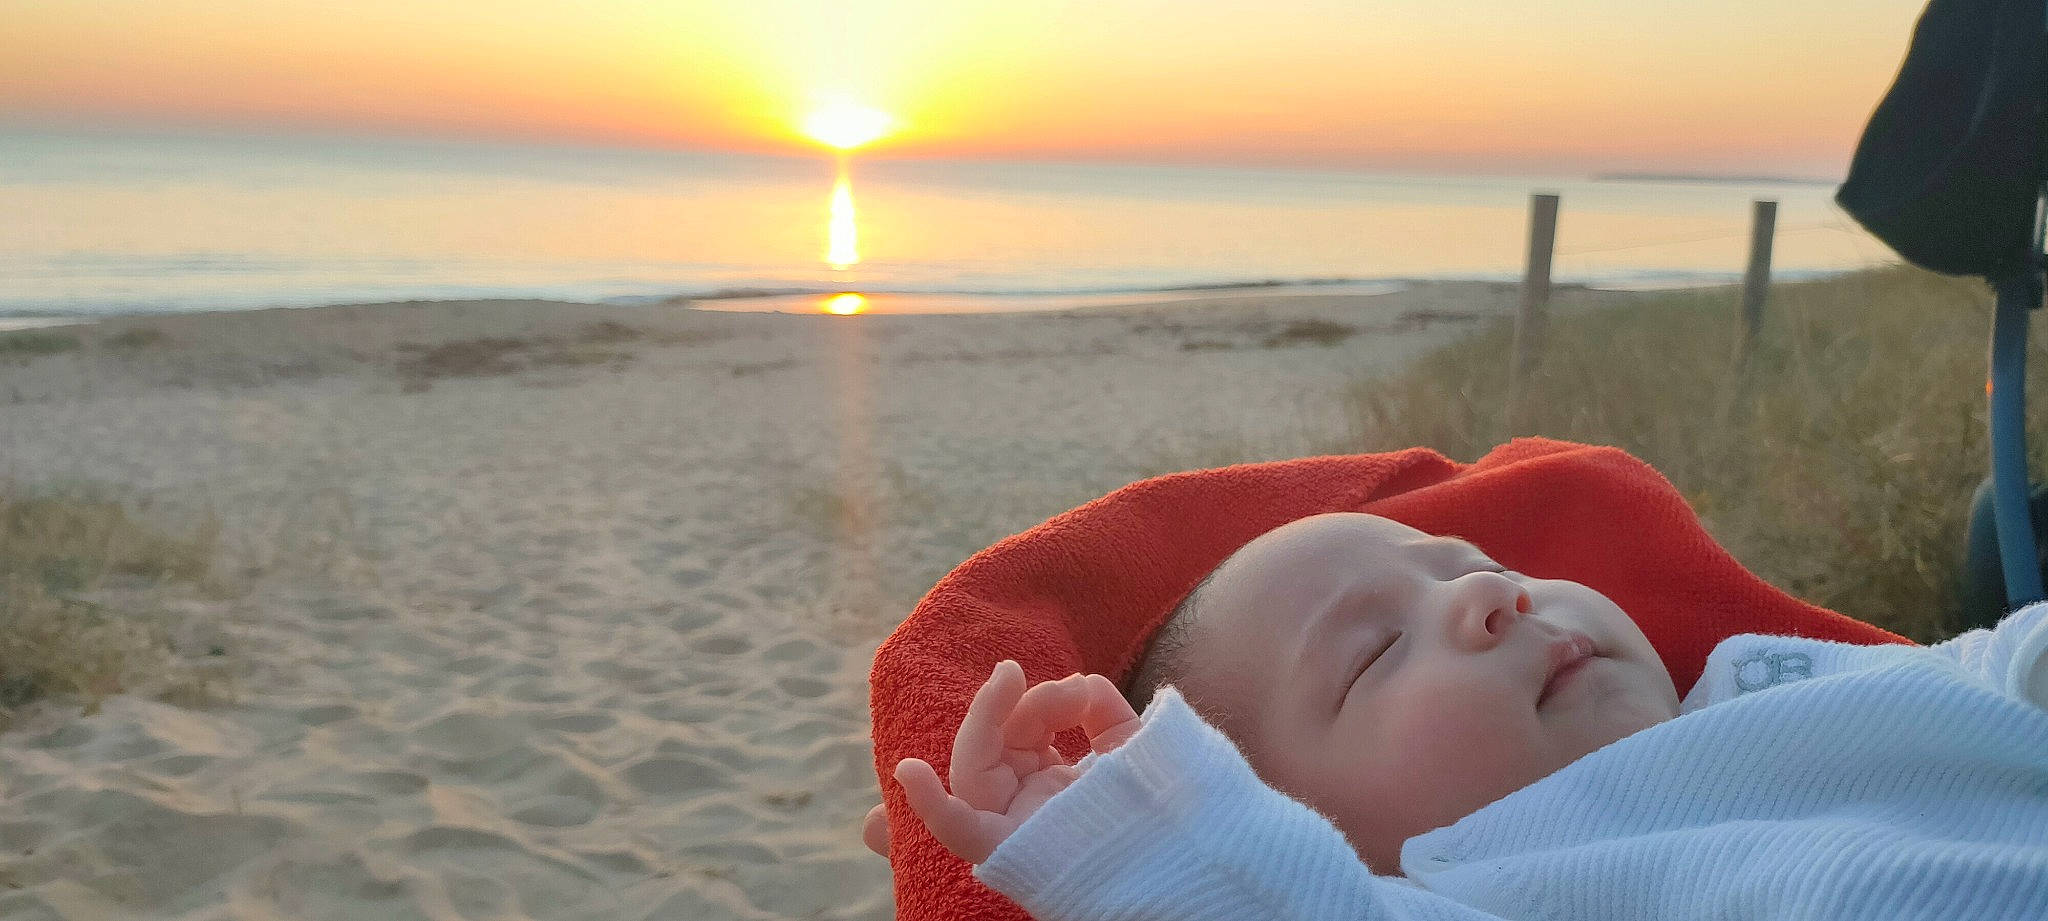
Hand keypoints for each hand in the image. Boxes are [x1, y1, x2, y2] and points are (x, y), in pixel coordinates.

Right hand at [882, 660, 1139, 863]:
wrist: (1193, 855)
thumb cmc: (1163, 804)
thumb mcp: (1134, 746)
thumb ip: (1104, 709)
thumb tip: (1082, 682)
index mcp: (1049, 784)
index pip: (1019, 734)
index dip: (1035, 702)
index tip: (1078, 687)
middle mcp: (1025, 805)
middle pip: (989, 747)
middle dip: (1002, 704)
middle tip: (1016, 670)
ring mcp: (1016, 826)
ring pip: (971, 774)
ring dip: (984, 719)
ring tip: (1009, 678)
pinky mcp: (1014, 850)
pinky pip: (961, 832)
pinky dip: (932, 805)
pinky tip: (910, 772)